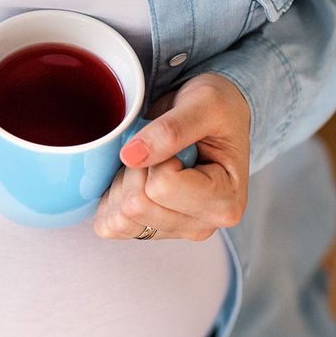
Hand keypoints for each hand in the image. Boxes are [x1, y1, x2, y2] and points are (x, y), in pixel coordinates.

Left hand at [94, 73, 250, 240]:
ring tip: (149, 163)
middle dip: (136, 170)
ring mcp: (174, 232)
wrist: (212, 119)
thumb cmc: (218, 111)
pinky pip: (109, 226)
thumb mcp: (206, 103)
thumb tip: (131, 156)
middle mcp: (202, 226)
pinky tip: (133, 178)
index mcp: (225, 202)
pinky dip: (112, 198)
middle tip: (158, 150)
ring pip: (120, 218)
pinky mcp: (149, 233)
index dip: (157, 156)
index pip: (161, 186)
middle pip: (137, 206)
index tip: (176, 142)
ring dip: (122, 183)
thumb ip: (171, 129)